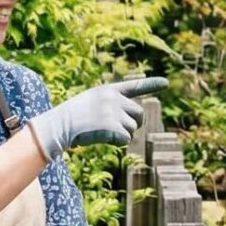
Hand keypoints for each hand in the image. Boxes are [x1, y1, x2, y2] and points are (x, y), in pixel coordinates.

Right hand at [28, 76, 166, 158]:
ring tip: (101, 131)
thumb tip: (133, 120)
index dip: (151, 84)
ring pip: (133, 128)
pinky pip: (126, 139)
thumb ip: (111, 105)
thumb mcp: (90, 102)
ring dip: (122, 134)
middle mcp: (114, 99)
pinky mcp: (114, 127)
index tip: (166, 83)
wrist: (59, 125)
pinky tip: (102, 138)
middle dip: (134, 123)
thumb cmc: (72, 117)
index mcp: (108, 90)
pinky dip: (117, 142)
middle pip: (139, 114)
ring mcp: (114, 112)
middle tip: (116, 129)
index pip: (134, 86)